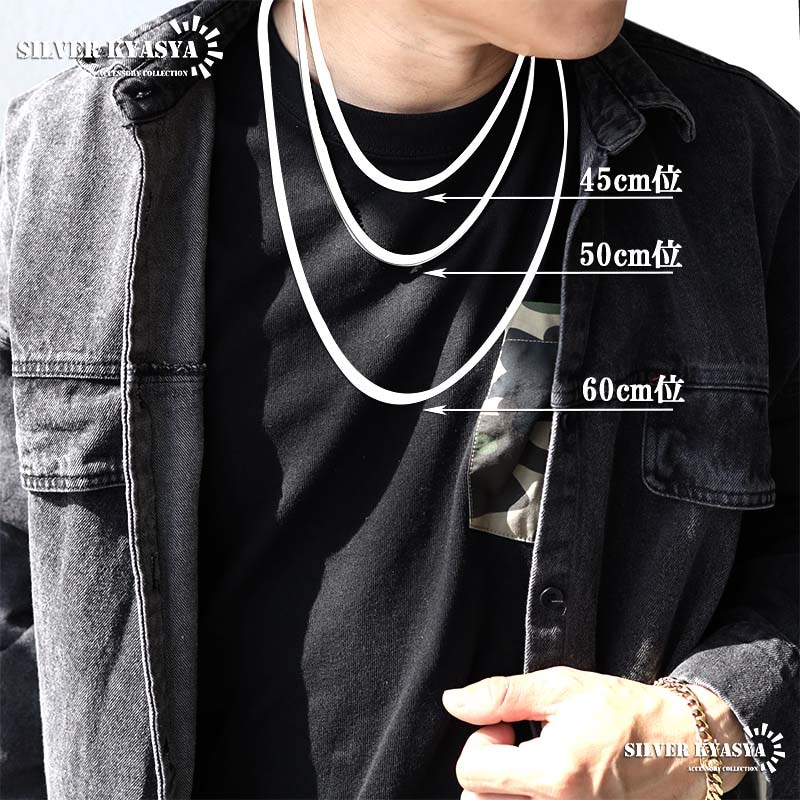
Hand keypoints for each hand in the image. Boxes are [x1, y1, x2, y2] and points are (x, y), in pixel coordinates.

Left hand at [442, 667, 748, 799]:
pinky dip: (532, 797)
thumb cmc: (625, 711)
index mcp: (551, 775)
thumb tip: (453, 702)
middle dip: (490, 770)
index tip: (506, 726)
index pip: (471, 773)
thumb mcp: (561, 687)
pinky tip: (553, 780)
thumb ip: (501, 695)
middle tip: (518, 745)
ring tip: (537, 763)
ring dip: (507, 788)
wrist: (684, 746)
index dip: (481, 741)